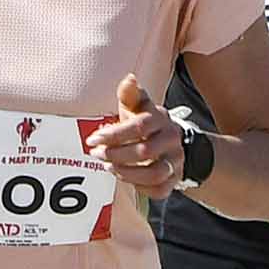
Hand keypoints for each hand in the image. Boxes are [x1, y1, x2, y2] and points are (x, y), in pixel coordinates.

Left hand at [87, 72, 186, 191]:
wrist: (170, 141)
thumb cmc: (145, 122)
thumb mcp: (137, 105)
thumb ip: (129, 93)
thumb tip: (129, 79)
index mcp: (161, 118)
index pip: (139, 126)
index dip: (114, 135)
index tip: (93, 140)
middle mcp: (172, 139)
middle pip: (144, 152)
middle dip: (115, 155)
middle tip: (96, 154)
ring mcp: (176, 160)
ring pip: (154, 174)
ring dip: (126, 173)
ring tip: (108, 167)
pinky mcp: (175, 178)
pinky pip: (159, 189)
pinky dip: (139, 186)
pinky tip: (124, 177)